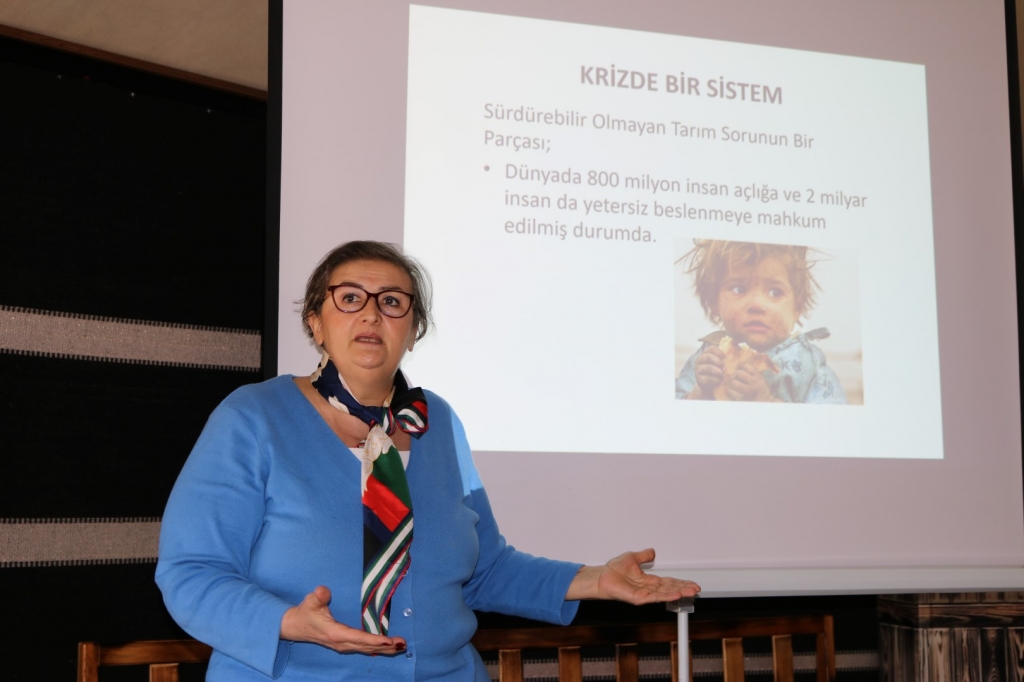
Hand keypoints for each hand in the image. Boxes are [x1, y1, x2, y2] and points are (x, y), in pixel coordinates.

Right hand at [280, 586, 405, 654]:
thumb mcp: (310, 601)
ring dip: (383, 649)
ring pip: (366, 649)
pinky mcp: (343, 645)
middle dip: (385, 646)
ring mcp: (342, 645)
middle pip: (366, 646)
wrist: (295, 626)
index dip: (373, 640)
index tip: (388, 640)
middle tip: (402, 643)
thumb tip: (323, 591)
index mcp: (335, 633)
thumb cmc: (305, 612)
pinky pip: (363, 648)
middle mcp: (341, 642)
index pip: (358, 637)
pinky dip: (376, 649)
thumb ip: (319, 596)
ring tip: (400, 646)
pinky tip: (387, 648)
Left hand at [565, 549, 700, 603]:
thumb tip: (652, 551)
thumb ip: (644, 556)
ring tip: (691, 592)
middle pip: (670, 589)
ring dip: (679, 592)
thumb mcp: (632, 558)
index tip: (691, 583)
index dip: (680, 582)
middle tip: (696, 589)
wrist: (602, 577)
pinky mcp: (639, 598)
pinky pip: (655, 597)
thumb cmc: (613, 570)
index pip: (668, 582)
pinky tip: (676, 595)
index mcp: (648, 580)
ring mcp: (644, 594)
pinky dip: (666, 596)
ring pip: (665, 594)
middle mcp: (648, 588)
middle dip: (684, 588)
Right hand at [691, 347, 724, 398]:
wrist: (710, 386)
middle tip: (723, 366)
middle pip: (707, 356)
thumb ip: (724, 358)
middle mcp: (700, 360)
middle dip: (717, 360)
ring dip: (715, 370)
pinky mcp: (698, 379)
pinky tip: (719, 381)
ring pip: (706, 367)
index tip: (725, 357)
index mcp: (706, 354)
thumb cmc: (718, 372)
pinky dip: (713, 379)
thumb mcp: (720, 364)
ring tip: (722, 373)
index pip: (711, 348)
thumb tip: (737, 353)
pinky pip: (705, 378)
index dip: (719, 352)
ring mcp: (698, 370)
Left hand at [726, 362, 775, 401]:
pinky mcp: (742, 399)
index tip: (744, 371)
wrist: (766, 403)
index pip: (747, 366)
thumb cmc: (762, 390)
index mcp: (758, 377)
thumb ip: (753, 373)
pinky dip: (731, 392)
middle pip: (739, 373)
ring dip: (734, 383)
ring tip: (736, 385)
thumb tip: (742, 365)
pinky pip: (732, 392)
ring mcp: (747, 391)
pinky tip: (733, 392)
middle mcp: (753, 383)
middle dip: (738, 375)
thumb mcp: (761, 379)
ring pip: (734, 382)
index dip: (744, 368)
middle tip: (739, 378)